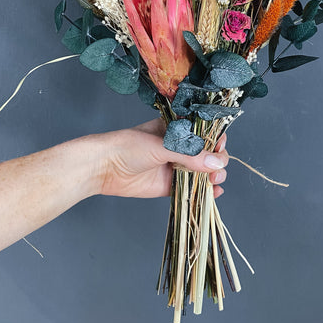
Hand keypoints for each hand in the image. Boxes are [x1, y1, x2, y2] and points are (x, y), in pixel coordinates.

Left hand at [85, 119, 228, 198]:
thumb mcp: (162, 146)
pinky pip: (192, 188)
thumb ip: (189, 155)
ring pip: (202, 171)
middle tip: (217, 170)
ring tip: (215, 181)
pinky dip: (205, 191)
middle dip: (217, 161)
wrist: (103, 167)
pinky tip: (214, 193)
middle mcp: (179, 147)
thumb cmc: (128, 146)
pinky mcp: (169, 185)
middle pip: (208, 153)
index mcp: (177, 129)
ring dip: (214, 176)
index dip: (216, 139)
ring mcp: (175, 166)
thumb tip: (216, 163)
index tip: (220, 147)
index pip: (205, 132)